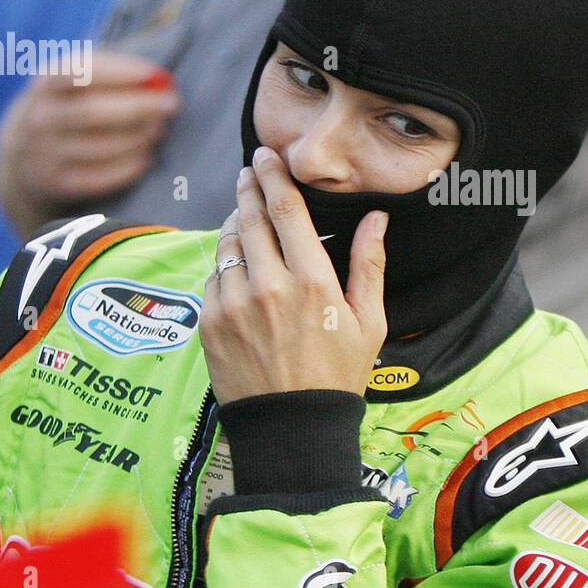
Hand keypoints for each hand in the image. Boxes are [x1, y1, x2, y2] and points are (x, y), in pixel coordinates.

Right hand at [0, 51, 179, 234]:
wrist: (23, 158)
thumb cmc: (68, 107)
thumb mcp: (75, 82)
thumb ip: (114, 72)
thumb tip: (158, 80)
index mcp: (46, 83)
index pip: (79, 72)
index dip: (120, 73)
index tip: (154, 76)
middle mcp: (40, 118)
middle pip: (93, 111)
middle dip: (139, 107)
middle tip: (171, 105)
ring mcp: (44, 153)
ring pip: (103, 146)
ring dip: (140, 137)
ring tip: (158, 129)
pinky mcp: (56, 184)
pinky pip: (101, 178)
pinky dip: (130, 167)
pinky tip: (146, 157)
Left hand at [200, 147, 387, 402]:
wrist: (292, 431)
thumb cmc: (339, 376)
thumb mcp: (370, 322)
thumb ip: (370, 264)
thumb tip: (377, 219)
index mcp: (313, 281)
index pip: (286, 210)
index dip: (274, 176)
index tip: (266, 157)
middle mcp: (269, 286)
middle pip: (251, 217)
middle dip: (248, 188)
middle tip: (249, 171)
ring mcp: (233, 304)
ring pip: (228, 245)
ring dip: (235, 225)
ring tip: (244, 216)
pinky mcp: (210, 323)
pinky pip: (213, 278)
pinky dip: (224, 266)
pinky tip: (238, 268)